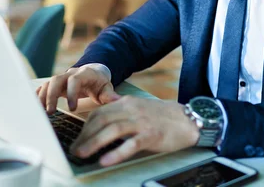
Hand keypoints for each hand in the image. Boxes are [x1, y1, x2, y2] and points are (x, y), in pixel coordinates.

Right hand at [36, 66, 119, 114]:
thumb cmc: (99, 83)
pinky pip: (43, 87)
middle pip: (56, 80)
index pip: (74, 80)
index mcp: (83, 74)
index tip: (72, 108)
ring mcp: (61, 78)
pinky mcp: (54, 84)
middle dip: (51, 95)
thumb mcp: (106, 88)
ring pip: (47, 83)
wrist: (92, 73)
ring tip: (40, 112)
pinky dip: (38, 96)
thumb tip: (118, 100)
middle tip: (50, 112)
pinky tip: (34, 107)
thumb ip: (110, 95)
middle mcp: (69, 74)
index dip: (71, 93)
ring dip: (42, 97)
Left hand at [70, 96, 199, 166]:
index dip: (85, 127)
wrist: (189, 119)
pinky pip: (130, 144)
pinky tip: (105, 161)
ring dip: (94, 143)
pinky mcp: (151, 135)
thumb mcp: (139, 110)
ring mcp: (141, 122)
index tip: (78, 138)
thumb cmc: (163, 117)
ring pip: (112, 130)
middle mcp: (131, 110)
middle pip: (101, 120)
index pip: (99, 112)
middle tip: (74, 149)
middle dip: (84, 136)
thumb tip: (103, 128)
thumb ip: (122, 115)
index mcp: (126, 103)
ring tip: (82, 154)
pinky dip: (116, 153)